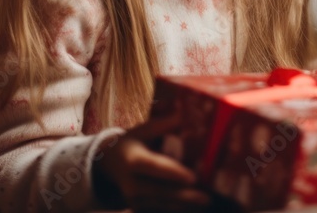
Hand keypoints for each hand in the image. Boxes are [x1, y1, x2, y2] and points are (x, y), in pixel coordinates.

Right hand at [94, 113, 211, 212]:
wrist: (109, 162)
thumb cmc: (133, 142)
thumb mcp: (144, 130)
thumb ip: (164, 124)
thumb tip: (185, 113)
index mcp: (133, 160)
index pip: (155, 167)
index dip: (174, 173)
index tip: (193, 178)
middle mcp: (131, 183)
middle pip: (160, 192)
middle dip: (185, 196)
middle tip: (207, 198)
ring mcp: (133, 199)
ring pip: (162, 205)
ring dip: (184, 205)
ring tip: (206, 203)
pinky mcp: (138, 208)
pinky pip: (159, 210)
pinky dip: (176, 208)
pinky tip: (193, 207)